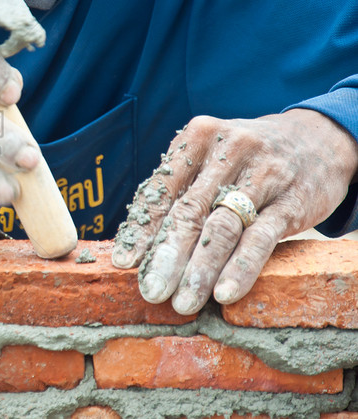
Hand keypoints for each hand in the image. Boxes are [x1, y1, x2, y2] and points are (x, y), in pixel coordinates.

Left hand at [112, 109, 357, 313]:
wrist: (316, 140)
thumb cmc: (244, 158)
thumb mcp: (210, 157)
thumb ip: (179, 189)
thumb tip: (139, 245)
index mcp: (198, 137)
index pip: (161, 189)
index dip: (141, 229)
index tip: (123, 263)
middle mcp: (229, 150)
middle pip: (189, 212)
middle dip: (167, 256)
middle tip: (150, 290)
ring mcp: (263, 174)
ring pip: (222, 228)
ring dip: (199, 269)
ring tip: (183, 302)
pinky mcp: (292, 200)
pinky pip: (261, 238)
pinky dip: (240, 267)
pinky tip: (224, 293)